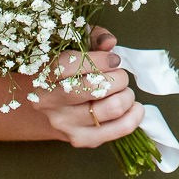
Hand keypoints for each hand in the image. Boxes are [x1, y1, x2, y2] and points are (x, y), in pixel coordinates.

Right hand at [24, 27, 145, 149]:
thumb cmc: (64, 73)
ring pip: (111, 108)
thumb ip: (91, 38)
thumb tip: (109, 41)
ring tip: (123, 91)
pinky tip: (134, 107)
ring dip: (127, 95)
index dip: (101, 59)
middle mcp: (50, 102)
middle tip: (119, 76)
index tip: (114, 59)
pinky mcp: (81, 140)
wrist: (45, 109)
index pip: (73, 65)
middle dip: (118, 78)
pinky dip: (134, 117)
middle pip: (96, 87)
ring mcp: (64, 124)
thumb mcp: (72, 48)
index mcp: (44, 75)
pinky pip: (118, 130)